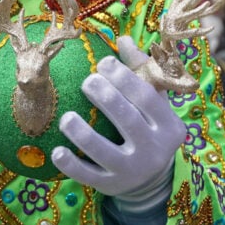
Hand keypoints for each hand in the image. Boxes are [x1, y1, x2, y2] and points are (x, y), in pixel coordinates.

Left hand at [51, 37, 184, 198]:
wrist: (151, 180)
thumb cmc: (148, 127)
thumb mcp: (154, 102)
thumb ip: (140, 70)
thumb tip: (123, 39)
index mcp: (168, 126)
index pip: (146, 98)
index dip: (124, 78)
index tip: (103, 62)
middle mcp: (154, 150)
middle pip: (127, 120)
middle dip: (106, 98)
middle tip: (86, 81)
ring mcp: (132, 171)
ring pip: (105, 152)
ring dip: (82, 133)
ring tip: (66, 117)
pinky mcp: (112, 186)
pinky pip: (88, 176)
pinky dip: (71, 165)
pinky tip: (56, 151)